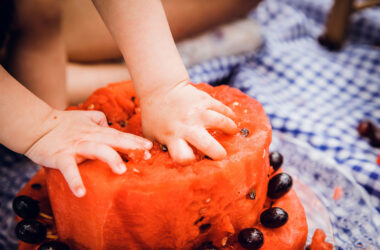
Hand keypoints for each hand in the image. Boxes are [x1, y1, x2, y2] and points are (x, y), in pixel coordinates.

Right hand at [25, 109, 151, 197]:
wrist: (37, 126)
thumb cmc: (63, 124)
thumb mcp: (85, 118)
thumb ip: (100, 120)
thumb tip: (111, 125)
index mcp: (96, 131)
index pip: (119, 135)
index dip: (134, 141)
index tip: (150, 147)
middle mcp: (89, 137)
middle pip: (114, 140)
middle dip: (130, 147)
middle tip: (145, 156)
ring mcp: (76, 146)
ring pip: (96, 150)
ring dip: (110, 159)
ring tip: (122, 171)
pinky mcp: (61, 156)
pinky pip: (69, 169)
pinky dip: (75, 180)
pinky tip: (81, 193)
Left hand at [140, 81, 236, 163]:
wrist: (159, 89)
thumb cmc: (154, 117)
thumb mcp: (151, 135)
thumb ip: (159, 149)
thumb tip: (163, 166)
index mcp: (172, 137)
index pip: (182, 156)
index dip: (189, 160)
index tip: (194, 160)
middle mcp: (186, 126)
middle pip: (207, 144)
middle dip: (217, 153)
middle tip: (221, 155)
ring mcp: (197, 112)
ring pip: (220, 122)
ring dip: (229, 128)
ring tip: (232, 132)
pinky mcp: (205, 100)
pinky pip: (223, 109)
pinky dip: (230, 115)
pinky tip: (232, 119)